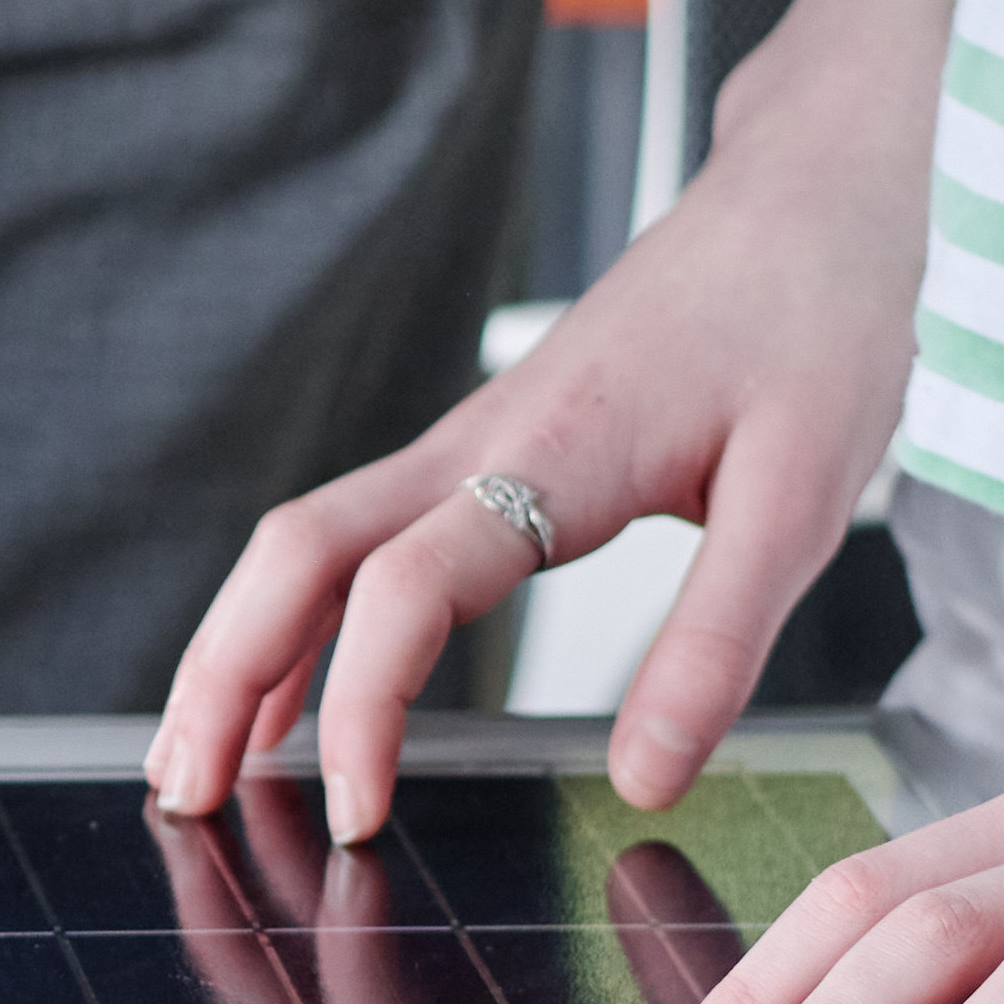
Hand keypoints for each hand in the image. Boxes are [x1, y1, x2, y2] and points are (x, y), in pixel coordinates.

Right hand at [154, 113, 919, 831]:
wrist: (819, 185)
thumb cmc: (817, 319)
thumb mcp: (801, 499)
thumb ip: (715, 645)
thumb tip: (644, 782)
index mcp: (548, 455)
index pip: (402, 592)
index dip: (361, 708)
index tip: (359, 818)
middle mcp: (478, 442)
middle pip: (295, 555)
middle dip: (222, 676)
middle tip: (184, 799)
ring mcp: (471, 439)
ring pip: (307, 542)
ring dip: (239, 646)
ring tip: (196, 765)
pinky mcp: (491, 444)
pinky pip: (359, 534)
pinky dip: (298, 614)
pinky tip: (293, 686)